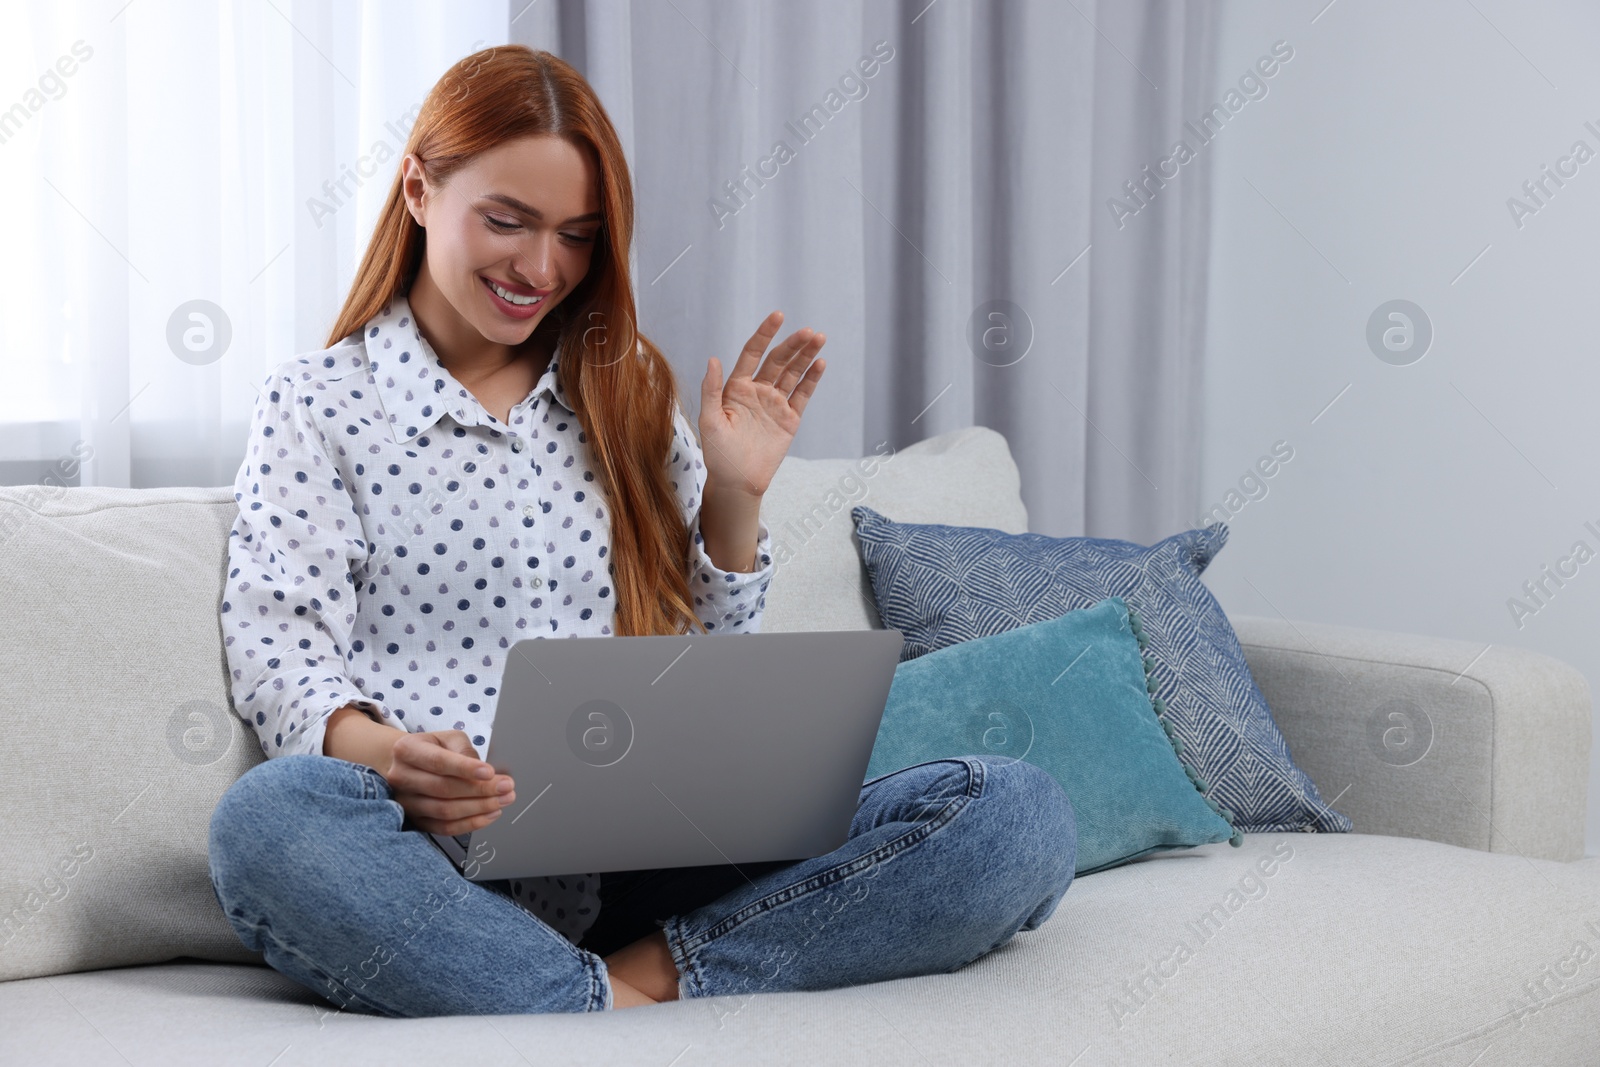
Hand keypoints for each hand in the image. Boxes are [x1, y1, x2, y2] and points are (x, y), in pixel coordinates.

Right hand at [384, 729, 515, 835]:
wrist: (406, 766)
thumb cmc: (432, 749)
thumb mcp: (448, 738)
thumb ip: (464, 750)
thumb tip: (482, 771)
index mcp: (407, 750)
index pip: (438, 762)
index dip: (466, 768)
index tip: (490, 772)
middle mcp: (401, 777)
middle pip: (443, 789)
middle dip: (480, 790)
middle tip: (506, 787)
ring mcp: (406, 802)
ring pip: (445, 811)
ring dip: (479, 808)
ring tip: (503, 800)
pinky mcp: (415, 820)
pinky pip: (444, 828)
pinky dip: (470, 823)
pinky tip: (489, 814)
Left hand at [700, 311, 825, 497]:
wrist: (737, 481)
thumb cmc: (718, 453)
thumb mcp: (709, 420)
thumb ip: (712, 389)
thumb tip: (713, 359)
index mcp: (736, 387)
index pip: (752, 353)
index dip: (764, 334)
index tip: (777, 317)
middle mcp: (757, 391)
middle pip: (778, 360)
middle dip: (793, 345)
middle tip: (808, 331)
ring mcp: (775, 404)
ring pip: (793, 374)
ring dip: (805, 356)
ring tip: (819, 339)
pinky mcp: (789, 419)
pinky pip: (802, 395)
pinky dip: (811, 379)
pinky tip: (820, 364)